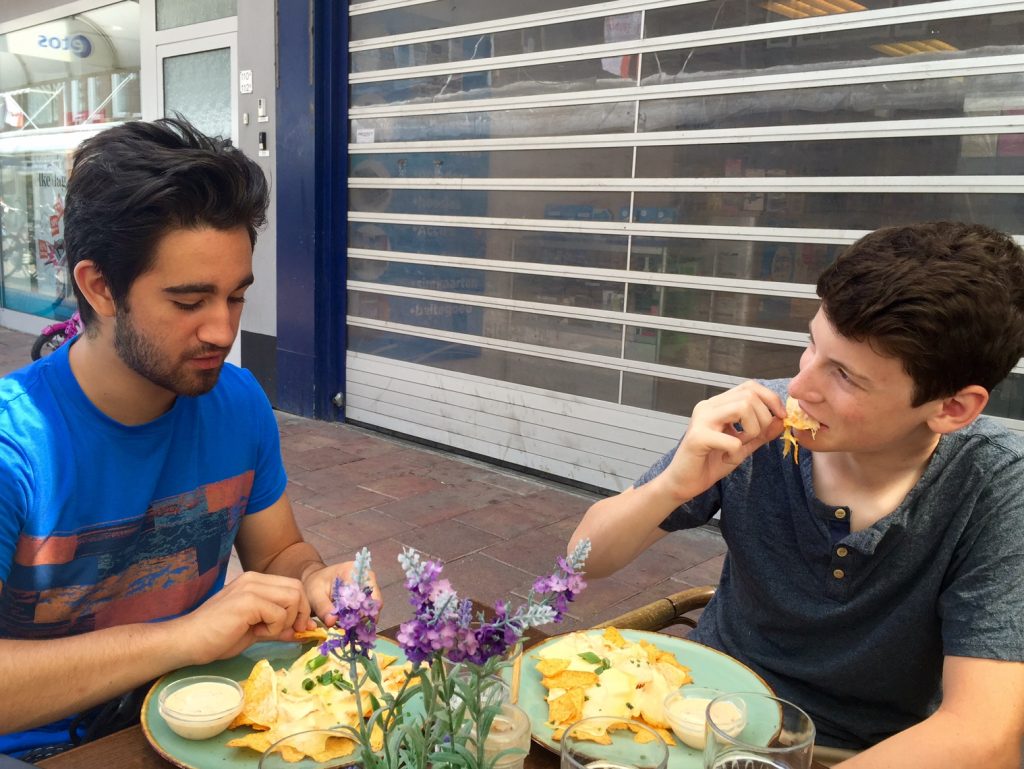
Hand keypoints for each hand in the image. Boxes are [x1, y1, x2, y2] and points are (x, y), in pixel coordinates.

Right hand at [173, 571, 312, 663]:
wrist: (187, 641)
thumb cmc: (217, 637)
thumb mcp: (256, 630)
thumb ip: (279, 626)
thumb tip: (303, 630)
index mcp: (256, 582)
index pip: (293, 586)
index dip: (301, 608)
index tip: (297, 629)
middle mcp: (255, 579)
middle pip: (297, 589)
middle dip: (300, 614)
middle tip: (289, 632)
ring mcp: (251, 587)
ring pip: (293, 598)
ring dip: (286, 621)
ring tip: (265, 632)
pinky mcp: (248, 601)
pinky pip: (279, 614)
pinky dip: (275, 629)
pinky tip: (256, 633)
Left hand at [301, 561, 380, 626]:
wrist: (314, 582)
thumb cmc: (314, 585)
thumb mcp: (314, 594)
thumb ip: (322, 607)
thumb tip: (332, 622)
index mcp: (354, 570)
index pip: (365, 590)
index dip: (361, 608)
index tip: (351, 623)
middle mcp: (366, 577)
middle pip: (374, 601)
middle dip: (364, 617)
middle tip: (352, 630)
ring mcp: (368, 588)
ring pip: (373, 608)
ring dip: (364, 621)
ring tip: (352, 630)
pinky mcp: (367, 598)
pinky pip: (369, 612)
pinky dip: (362, 621)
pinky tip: (352, 628)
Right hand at [661, 381, 785, 500]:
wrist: (683, 483)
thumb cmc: (710, 463)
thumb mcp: (742, 446)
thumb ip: (761, 433)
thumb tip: (781, 420)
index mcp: (717, 405)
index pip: (749, 386)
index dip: (770, 398)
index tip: (780, 417)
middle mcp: (707, 407)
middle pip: (749, 396)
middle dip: (763, 419)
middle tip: (752, 440)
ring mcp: (701, 420)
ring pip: (743, 408)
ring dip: (752, 431)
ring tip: (739, 447)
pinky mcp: (698, 438)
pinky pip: (733, 440)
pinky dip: (736, 453)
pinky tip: (726, 459)